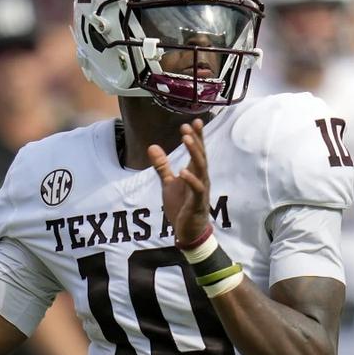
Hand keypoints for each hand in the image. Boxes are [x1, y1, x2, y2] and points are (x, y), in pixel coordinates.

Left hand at [147, 119, 211, 243]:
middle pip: (201, 156)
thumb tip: (152, 146)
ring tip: (187, 139)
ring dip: (195, 153)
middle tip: (188, 126)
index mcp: (195, 173)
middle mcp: (201, 179)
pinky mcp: (197, 203)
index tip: (194, 121)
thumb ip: (162, 166)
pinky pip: (197, 189)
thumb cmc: (182, 206)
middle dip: (196, 141)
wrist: (189, 232)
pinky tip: (183, 171)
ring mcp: (201, 191)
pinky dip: (191, 180)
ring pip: (201, 168)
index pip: (198, 152)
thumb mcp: (169, 183)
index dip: (197, 137)